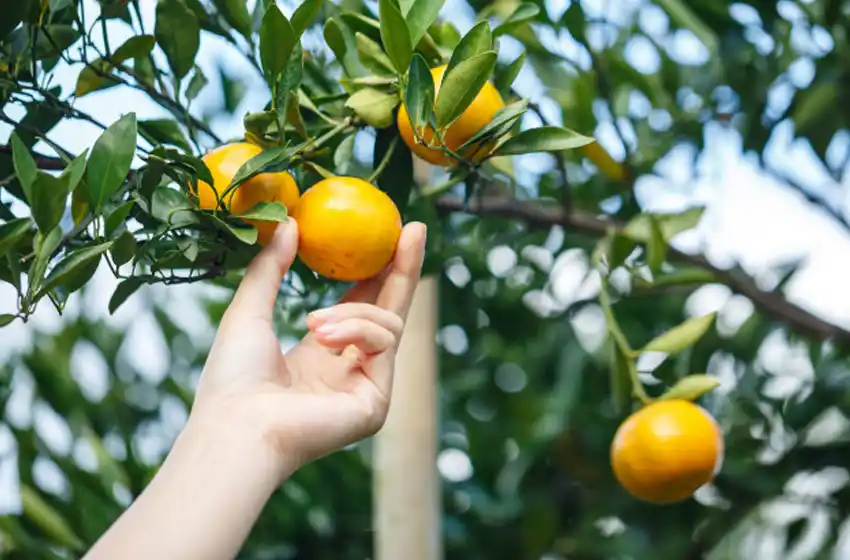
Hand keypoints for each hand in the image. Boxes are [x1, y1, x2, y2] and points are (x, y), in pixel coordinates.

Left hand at [190, 218, 426, 476]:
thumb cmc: (233, 379)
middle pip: (391, 310)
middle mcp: (349, 371)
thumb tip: (290, 223)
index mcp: (321, 355)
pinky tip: (322, 337)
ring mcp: (366, 388)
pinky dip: (356, 330)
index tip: (386, 234)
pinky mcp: (377, 403)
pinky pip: (384, 343)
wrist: (235, 427)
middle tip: (414, 227)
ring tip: (313, 323)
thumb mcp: (249, 310)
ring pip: (388, 324)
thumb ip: (271, 267)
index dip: (375, 272)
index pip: (361, 306)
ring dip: (354, 312)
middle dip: (404, 268)